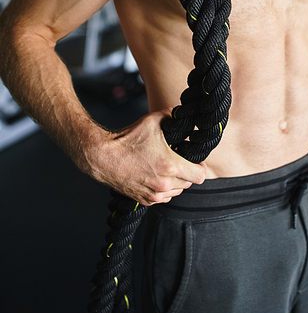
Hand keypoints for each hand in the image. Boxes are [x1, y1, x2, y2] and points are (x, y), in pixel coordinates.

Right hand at [85, 109, 205, 205]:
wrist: (102, 157)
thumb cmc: (126, 140)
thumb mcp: (152, 121)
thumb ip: (170, 115)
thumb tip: (179, 112)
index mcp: (170, 166)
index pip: (200, 175)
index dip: (200, 166)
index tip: (195, 160)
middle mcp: (164, 184)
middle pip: (189, 183)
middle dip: (187, 172)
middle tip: (179, 160)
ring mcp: (154, 194)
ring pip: (177, 192)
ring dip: (176, 182)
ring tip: (166, 168)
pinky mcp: (144, 200)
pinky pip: (163, 198)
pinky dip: (164, 189)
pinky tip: (156, 176)